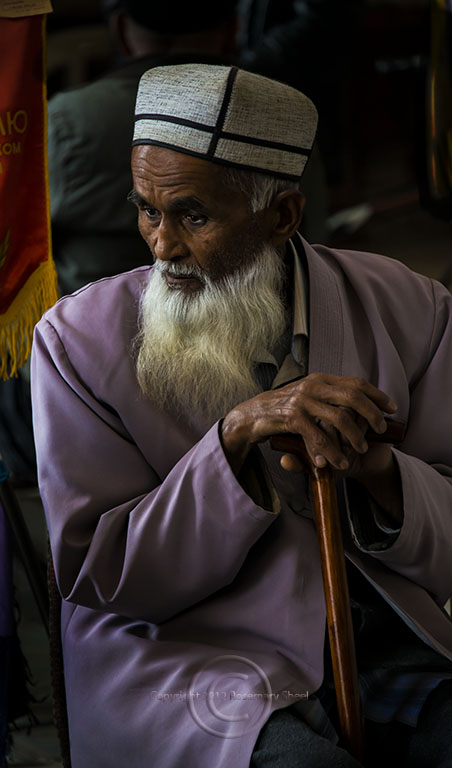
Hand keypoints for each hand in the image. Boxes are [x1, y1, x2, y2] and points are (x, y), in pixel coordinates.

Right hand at [221, 373, 397, 475]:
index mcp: (320, 379)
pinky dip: (332, 452)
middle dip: (372, 414)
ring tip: (361, 449)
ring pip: (340, 418)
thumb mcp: (307, 397)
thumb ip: (327, 398)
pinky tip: (338, 462)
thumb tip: (356, 403)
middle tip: (381, 429)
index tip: (392, 407)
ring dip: (355, 436)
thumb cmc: (282, 408)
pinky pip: (319, 437)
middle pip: (353, 397)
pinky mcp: (293, 417)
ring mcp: (303, 401)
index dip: (377, 395)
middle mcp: (313, 386)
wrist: (251, 415)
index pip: (356, 383)